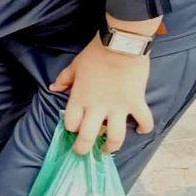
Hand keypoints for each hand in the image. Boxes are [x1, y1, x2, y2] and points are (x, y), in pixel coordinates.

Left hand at [49, 35, 153, 154]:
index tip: (73, 128)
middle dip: (83, 148)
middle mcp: (97, 107)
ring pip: (115, 138)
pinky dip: (144, 128)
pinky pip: (143, 120)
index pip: (70, 123)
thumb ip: (64, 79)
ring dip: (111, 147)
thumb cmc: (96, 53)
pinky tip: (141, 130)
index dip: (70, 128)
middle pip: (88, 137)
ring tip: (108, 149)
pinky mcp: (136, 102)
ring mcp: (118, 107)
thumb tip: (52, 88)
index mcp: (80, 99)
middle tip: (83, 151)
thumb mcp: (75, 65)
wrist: (121, 43)